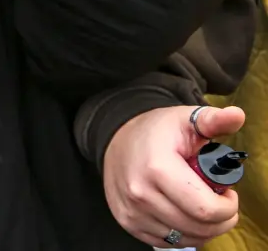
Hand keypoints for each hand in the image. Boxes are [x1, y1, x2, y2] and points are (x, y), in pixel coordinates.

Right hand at [103, 105, 244, 246]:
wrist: (116, 139)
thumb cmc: (157, 131)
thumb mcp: (185, 120)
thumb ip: (214, 120)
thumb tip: (237, 115)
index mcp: (157, 168)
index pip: (205, 209)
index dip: (228, 207)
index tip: (228, 193)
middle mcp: (140, 194)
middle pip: (198, 227)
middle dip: (221, 219)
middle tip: (220, 201)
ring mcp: (132, 211)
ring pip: (184, 238)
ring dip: (203, 228)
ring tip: (203, 207)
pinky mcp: (128, 222)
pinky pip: (167, 242)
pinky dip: (184, 234)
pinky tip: (186, 215)